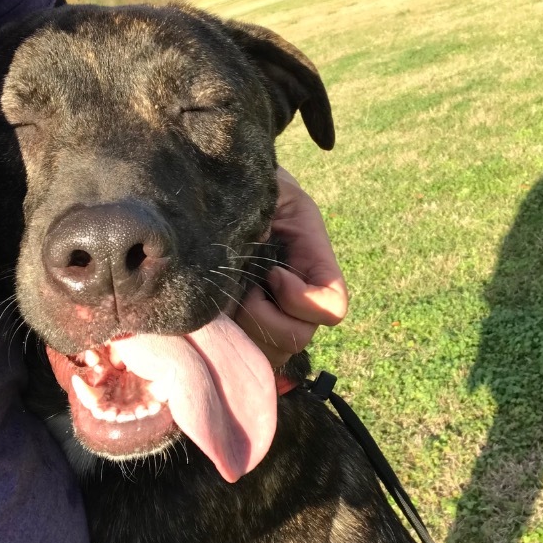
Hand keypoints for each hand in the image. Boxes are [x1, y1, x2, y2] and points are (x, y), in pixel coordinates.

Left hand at [235, 168, 347, 367]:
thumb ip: (272, 212)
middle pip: (298, 338)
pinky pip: (240, 356)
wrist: (220, 191)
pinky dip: (225, 341)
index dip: (301, 300)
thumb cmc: (251, 186)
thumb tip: (257, 241)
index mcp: (312, 266)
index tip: (271, 273)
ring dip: (243, 328)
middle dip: (264, 317)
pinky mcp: (239, 329)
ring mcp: (268, 317)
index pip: (332, 308)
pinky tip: (210, 310)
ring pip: (269, 354)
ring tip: (223, 296)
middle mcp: (295, 299)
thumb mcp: (273, 188)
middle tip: (240, 287)